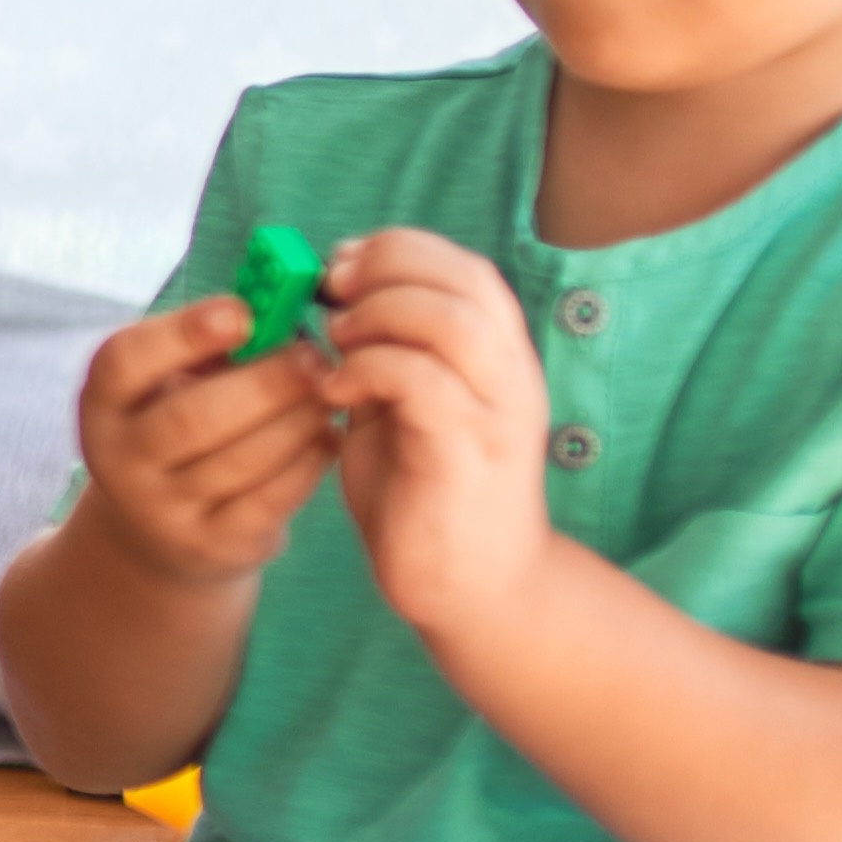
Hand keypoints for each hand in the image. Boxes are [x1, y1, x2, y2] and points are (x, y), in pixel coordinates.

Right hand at [64, 297, 338, 588]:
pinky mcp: (211, 546)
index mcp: (103, 403)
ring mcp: (162, 510)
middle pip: (193, 417)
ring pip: (242, 460)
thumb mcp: (172, 382)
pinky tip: (326, 434)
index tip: (242, 312)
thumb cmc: (179, 424)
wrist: (156, 530)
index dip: (183, 333)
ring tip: (330, 391)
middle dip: (266, 381)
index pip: (125, 362)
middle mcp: (119, 460)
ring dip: (299, 419)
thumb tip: (282, 302)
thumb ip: (213, 343)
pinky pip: (271, 499)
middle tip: (315, 356)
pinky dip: (309, 460)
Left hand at [304, 224, 563, 641]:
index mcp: (498, 356)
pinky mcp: (465, 454)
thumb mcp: (402, 407)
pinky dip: (367, 370)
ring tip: (335, 341)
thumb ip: (384, 353)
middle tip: (331, 294)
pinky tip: (334, 392)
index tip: (339, 269)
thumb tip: (333, 298)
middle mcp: (510, 375)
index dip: (397, 251)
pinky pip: (421, 381)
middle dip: (386, 268)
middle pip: (463, 278)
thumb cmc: (427, 494)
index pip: (463, 266)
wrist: (474, 589)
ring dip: (378, 315)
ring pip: (450, 320)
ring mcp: (494, 413)